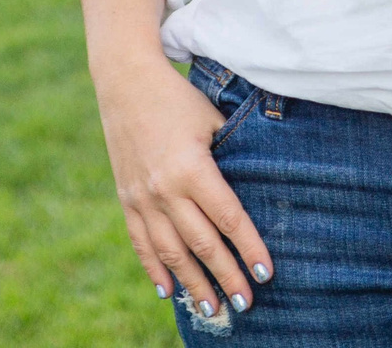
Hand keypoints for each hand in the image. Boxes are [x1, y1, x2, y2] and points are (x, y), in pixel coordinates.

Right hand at [76, 0, 271, 321]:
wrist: (125, 83)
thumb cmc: (180, 98)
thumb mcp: (214, 119)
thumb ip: (234, 154)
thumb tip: (263, 183)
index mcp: (192, 168)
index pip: (228, 218)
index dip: (249, 247)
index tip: (266, 272)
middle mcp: (165, 189)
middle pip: (201, 243)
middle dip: (225, 275)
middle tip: (245, 303)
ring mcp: (141, 197)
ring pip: (170, 252)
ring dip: (192, 283)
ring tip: (212, 308)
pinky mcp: (126, 199)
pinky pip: (141, 243)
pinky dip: (154, 269)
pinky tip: (168, 290)